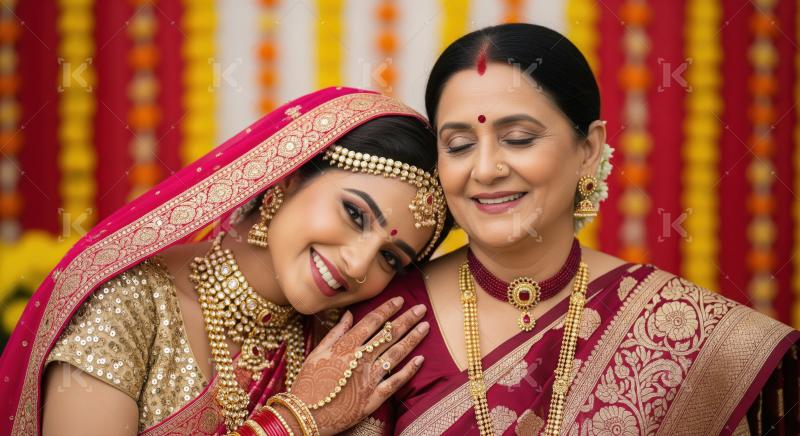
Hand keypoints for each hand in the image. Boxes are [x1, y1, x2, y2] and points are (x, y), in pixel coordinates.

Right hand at [288, 296, 428, 434]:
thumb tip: (349, 315)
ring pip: (396, 354)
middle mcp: (361, 359)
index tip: (400, 300)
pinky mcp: (374, 397)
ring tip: (425, 326)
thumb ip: (335, 333)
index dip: (388, 309)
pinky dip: (409, 370)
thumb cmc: (308, 383)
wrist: (306, 415)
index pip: (372, 322)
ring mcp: (369, 378)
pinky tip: (421, 360)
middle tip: (421, 308)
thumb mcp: (316, 353)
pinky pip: (396, 382)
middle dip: (407, 319)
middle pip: (389, 335)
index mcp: (345, 346)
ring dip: (412, 339)